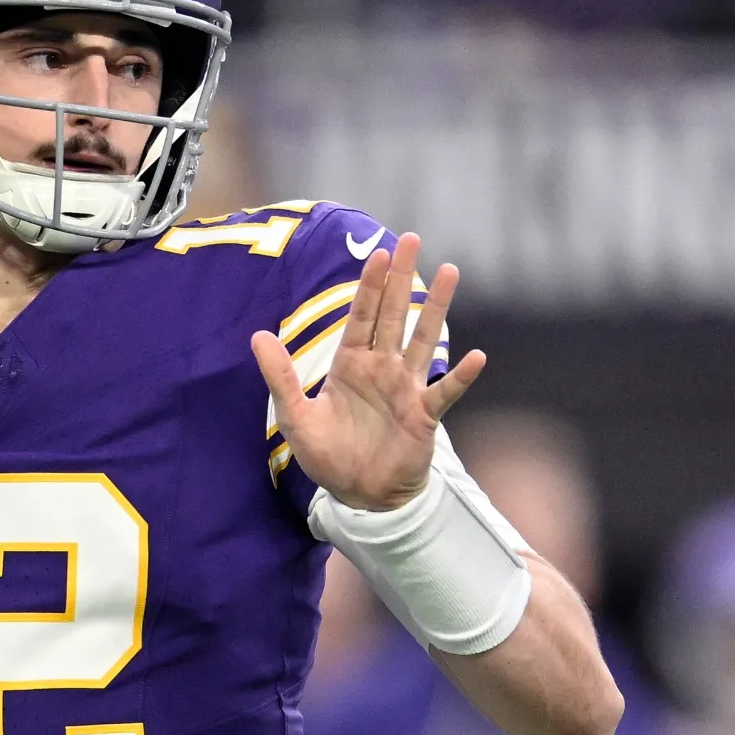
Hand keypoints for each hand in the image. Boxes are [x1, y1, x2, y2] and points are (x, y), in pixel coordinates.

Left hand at [251, 232, 485, 511]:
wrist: (360, 495)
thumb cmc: (329, 455)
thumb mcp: (296, 416)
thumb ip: (280, 376)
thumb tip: (258, 336)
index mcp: (350, 365)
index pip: (361, 316)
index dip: (370, 285)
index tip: (379, 253)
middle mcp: (381, 369)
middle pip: (394, 314)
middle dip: (403, 277)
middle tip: (414, 239)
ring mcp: (405, 389)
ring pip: (424, 339)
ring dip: (436, 308)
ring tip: (450, 272)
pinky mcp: (423, 415)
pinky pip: (445, 391)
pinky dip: (460, 376)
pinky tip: (476, 357)